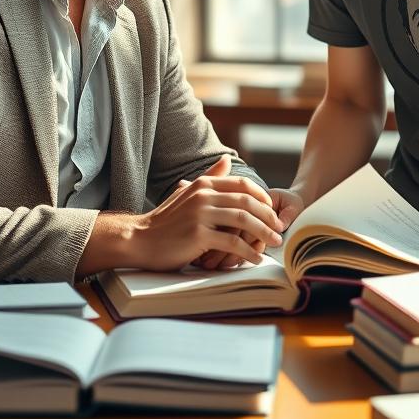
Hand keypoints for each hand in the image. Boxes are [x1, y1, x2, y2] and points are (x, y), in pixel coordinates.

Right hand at [131, 155, 283, 270]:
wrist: (139, 240)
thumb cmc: (165, 221)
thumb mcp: (188, 193)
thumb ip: (210, 177)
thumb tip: (226, 160)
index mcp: (203, 184)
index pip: (242, 185)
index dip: (262, 197)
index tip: (273, 211)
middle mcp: (203, 195)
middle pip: (247, 201)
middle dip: (268, 216)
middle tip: (280, 229)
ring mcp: (200, 214)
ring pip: (243, 220)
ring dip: (263, 233)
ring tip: (274, 243)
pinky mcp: (198, 235)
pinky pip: (231, 243)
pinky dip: (247, 251)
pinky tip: (254, 258)